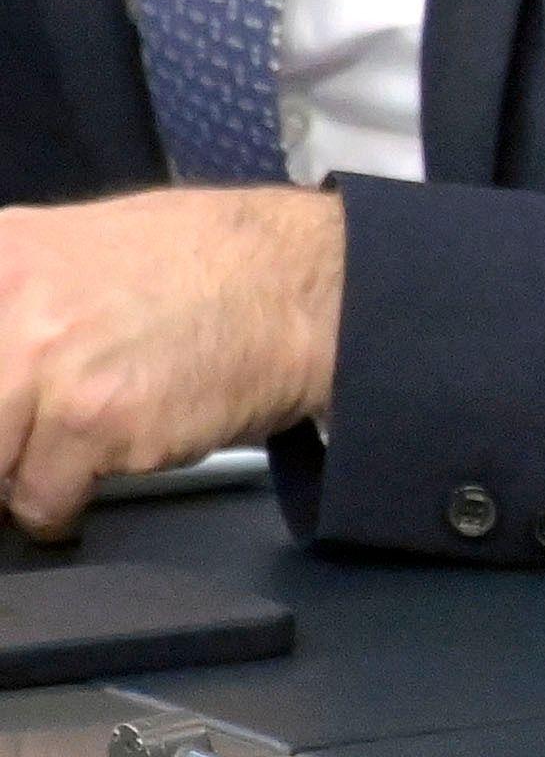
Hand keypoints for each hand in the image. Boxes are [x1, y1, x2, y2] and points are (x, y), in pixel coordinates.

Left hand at [0, 188, 341, 540]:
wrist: (301, 284)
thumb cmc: (200, 267)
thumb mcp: (66, 250)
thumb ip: (7, 301)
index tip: (6, 416)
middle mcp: (4, 301)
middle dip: (0, 441)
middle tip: (29, 441)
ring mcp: (44, 363)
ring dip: (23, 474)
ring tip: (69, 451)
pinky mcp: (93, 421)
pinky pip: (40, 501)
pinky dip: (63, 506)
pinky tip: (100, 468)